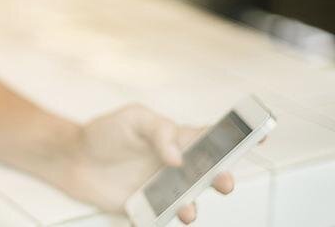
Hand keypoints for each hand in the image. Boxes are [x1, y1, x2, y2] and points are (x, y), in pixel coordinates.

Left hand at [54, 104, 233, 223]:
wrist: (73, 159)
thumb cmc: (104, 133)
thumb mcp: (133, 119)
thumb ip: (159, 131)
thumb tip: (177, 157)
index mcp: (178, 139)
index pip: (214, 137)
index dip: (239, 137)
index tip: (262, 135)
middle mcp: (177, 166)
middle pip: (209, 175)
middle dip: (222, 178)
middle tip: (223, 181)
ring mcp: (164, 189)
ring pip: (190, 202)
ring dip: (193, 207)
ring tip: (186, 209)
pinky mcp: (147, 208)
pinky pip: (162, 219)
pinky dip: (164, 221)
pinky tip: (158, 218)